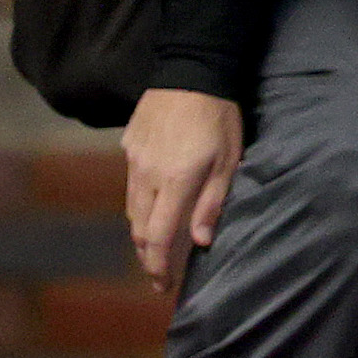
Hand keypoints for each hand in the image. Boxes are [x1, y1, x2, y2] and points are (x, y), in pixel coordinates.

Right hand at [123, 88, 245, 297]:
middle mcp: (148, 176)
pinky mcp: (128, 146)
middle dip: (148, 257)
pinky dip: (140, 204)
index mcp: (176, 182)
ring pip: (132, 209)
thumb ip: (213, 201)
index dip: (159, 266)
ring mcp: (133, 161)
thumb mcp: (229, 159)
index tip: (162, 287)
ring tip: (155, 249)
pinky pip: (131, 184)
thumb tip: (201, 241)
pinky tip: (153, 207)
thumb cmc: (220, 116)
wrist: (191, 69)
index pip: (160, 237)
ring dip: (142, 233)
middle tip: (159, 276)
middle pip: (140, 229)